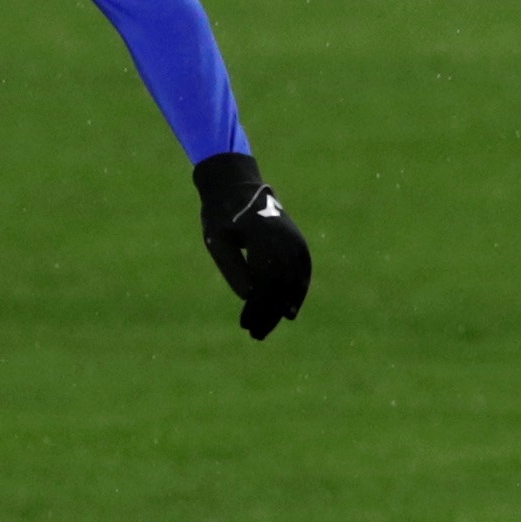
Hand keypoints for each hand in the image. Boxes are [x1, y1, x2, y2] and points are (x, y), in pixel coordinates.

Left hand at [194, 152, 309, 339]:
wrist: (238, 187)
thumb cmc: (222, 215)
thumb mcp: (217, 240)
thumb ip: (233, 268)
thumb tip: (249, 297)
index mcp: (264, 239)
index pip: (266, 283)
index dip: (257, 308)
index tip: (244, 324)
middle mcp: (285, 240)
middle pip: (282, 287)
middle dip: (269, 314)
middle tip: (255, 335)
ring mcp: (295, 240)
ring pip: (294, 282)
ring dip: (282, 307)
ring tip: (267, 328)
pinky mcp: (297, 242)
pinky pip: (303, 272)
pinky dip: (298, 292)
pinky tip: (289, 311)